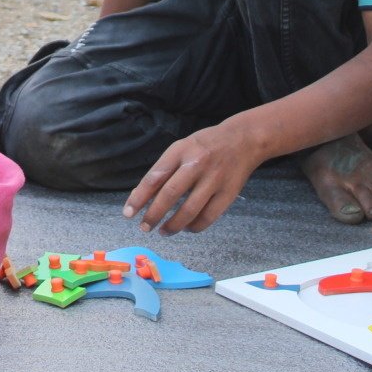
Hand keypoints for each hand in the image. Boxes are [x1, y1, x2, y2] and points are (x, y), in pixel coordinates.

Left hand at [123, 123, 262, 234]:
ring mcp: (214, 179)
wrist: (243, 139)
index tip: (128, 213)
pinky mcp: (228, 193)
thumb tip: (141, 196)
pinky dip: (194, 227)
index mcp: (180, 150)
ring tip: (163, 231)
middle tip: (144, 227)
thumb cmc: (205, 146)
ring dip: (173, 225)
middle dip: (153, 215)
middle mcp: (196, 164)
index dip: (139, 197)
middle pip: (170, 195)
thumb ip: (163, 169)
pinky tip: (186, 228)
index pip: (154, 177)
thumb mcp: (181, 148)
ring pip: (190, 210)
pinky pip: (208, 217)